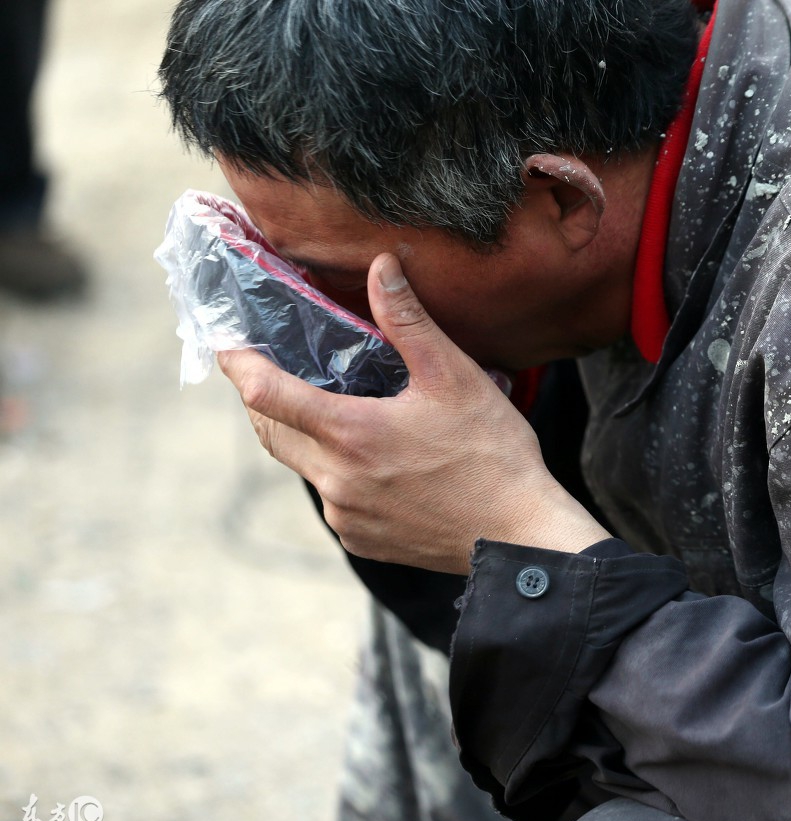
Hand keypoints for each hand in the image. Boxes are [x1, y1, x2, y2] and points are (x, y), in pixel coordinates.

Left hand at [218, 253, 609, 573]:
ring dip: (305, 437)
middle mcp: (335, 480)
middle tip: (271, 369)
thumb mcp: (454, 377)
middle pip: (271, 431)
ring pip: (303, 466)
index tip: (227, 343)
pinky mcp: (361, 540)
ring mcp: (345, 515)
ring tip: (333, 411)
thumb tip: (382, 266)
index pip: (264, 392)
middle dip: (263, 399)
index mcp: (349, 433)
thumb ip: (407, 321)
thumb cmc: (492, 454)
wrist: (519, 536)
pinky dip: (337, 473)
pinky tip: (374, 460)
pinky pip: (332, 499)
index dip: (237, 363)